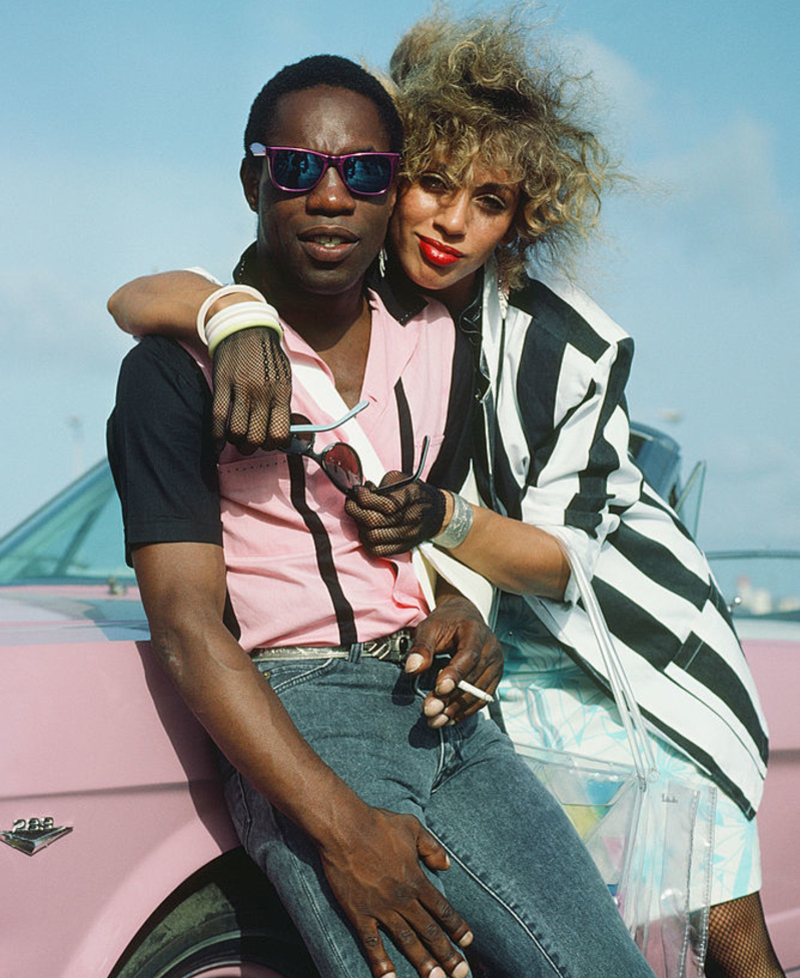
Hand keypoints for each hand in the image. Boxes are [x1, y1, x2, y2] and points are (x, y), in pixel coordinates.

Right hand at [211, 327, 291, 454]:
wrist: (245, 328)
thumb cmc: (267, 357)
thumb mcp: (284, 378)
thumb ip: (282, 403)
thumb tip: (283, 430)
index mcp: (281, 392)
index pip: (280, 433)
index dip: (273, 444)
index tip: (268, 442)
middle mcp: (262, 392)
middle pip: (256, 436)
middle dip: (253, 447)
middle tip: (250, 444)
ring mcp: (241, 388)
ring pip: (237, 431)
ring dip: (236, 442)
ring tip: (237, 439)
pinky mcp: (222, 384)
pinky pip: (218, 417)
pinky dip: (217, 436)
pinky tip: (218, 445)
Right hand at [318, 804, 472, 977]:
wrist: (345, 828)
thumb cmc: (378, 824)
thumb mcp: (412, 827)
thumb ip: (432, 847)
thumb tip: (447, 865)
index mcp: (416, 878)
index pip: (442, 908)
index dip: (456, 926)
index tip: (468, 942)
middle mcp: (403, 898)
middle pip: (429, 931)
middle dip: (447, 954)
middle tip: (461, 974)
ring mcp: (381, 908)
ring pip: (407, 941)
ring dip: (423, 963)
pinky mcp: (359, 913)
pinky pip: (371, 943)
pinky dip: (380, 963)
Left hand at [345, 478, 446, 556]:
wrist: (437, 513)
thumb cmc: (416, 494)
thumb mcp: (402, 480)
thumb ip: (382, 484)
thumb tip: (362, 492)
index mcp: (411, 499)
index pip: (384, 504)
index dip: (364, 497)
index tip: (357, 491)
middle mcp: (409, 519)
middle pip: (374, 521)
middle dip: (355, 510)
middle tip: (351, 503)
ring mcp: (406, 536)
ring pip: (372, 537)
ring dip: (360, 525)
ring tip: (359, 516)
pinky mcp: (402, 547)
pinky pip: (377, 550)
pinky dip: (367, 540)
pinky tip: (366, 529)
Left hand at [407, 594, 502, 726]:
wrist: (463, 618)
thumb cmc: (445, 623)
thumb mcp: (429, 628)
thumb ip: (421, 647)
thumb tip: (412, 669)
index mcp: (475, 631)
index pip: (469, 655)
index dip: (456, 674)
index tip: (439, 689)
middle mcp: (491, 649)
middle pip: (474, 678)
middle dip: (451, 698)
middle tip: (430, 711)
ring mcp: (496, 665)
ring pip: (479, 693)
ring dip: (457, 709)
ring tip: (436, 720)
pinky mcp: (494, 678)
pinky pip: (482, 699)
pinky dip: (465, 711)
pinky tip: (449, 718)